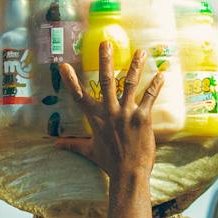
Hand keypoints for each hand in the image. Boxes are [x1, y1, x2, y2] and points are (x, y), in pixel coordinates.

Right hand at [58, 42, 161, 183]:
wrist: (129, 174)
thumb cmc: (109, 163)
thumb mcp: (89, 151)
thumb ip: (73, 144)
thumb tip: (55, 144)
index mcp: (95, 118)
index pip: (79, 96)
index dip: (71, 80)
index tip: (63, 65)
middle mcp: (109, 112)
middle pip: (105, 80)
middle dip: (105, 60)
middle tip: (106, 42)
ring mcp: (126, 113)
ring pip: (129, 83)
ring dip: (135, 66)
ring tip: (141, 51)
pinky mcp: (142, 118)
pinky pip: (149, 97)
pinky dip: (156, 85)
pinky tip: (162, 73)